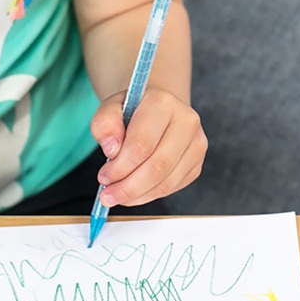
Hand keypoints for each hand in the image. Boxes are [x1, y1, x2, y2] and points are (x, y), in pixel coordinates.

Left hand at [89, 87, 206, 206]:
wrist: (154, 111)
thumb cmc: (130, 112)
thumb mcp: (109, 110)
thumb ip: (104, 125)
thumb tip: (112, 150)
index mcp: (162, 104)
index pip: (142, 144)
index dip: (120, 167)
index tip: (103, 178)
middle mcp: (186, 122)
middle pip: (157, 167)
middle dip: (128, 187)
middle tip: (107, 196)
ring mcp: (196, 144)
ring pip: (165, 182)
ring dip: (137, 195)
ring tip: (117, 195)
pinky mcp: (196, 163)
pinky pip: (171, 187)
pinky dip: (148, 195)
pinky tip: (133, 192)